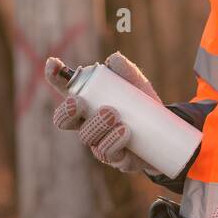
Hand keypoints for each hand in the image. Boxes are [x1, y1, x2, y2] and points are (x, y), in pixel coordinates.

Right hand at [45, 51, 164, 175]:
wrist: (163, 135)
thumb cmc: (141, 105)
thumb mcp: (136, 85)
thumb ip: (125, 70)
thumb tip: (114, 59)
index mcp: (87, 101)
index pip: (65, 88)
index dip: (55, 76)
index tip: (54, 63)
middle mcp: (86, 123)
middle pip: (64, 120)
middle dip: (67, 111)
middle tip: (79, 102)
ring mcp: (98, 142)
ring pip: (87, 137)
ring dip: (96, 124)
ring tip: (113, 113)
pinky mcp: (115, 158)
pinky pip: (108, 153)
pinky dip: (114, 141)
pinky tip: (124, 131)